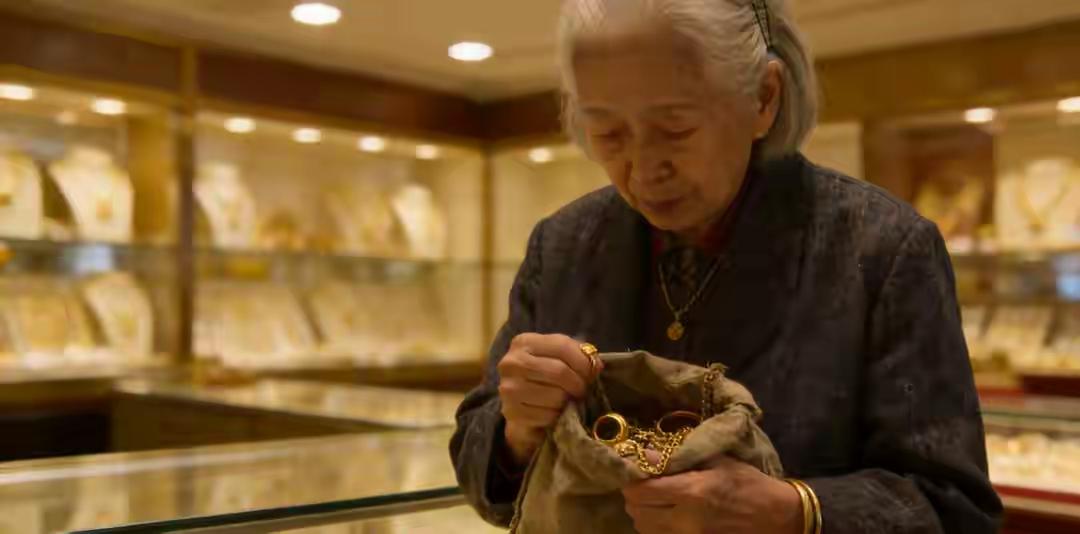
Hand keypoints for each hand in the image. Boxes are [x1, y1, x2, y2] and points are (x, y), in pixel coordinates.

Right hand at [497, 333, 597, 464]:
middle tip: (583, 390)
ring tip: (568, 400)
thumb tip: (596, 365)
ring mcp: (509, 388)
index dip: (584, 361)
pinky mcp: (511, 412)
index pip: (562, 346)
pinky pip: (547, 416)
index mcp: (524, 342)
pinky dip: (557, 416)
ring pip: (555, 396)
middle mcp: (512, 362)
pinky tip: (555, 411)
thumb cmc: (544, 376)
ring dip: (568, 401)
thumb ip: (578, 355)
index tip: (594, 372)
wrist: (521, 404)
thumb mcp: (559, 357)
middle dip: (578, 383)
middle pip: (559, 372)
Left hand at [622, 455, 802, 533]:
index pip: (641, 491)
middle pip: (637, 512)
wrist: (778, 518)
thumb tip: (646, 454)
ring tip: (655, 499)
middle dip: (635, 496)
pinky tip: (666, 515)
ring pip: (645, 529)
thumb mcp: (718, 462)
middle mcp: (685, 521)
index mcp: (691, 493)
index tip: (637, 470)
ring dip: (643, 513)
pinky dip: (656, 526)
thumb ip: (679, 459)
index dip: (632, 480)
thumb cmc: (749, 484)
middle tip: (645, 483)